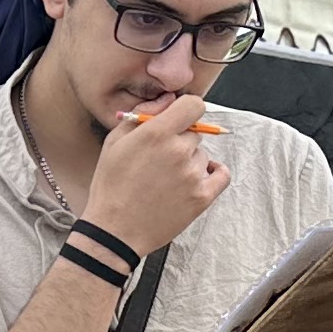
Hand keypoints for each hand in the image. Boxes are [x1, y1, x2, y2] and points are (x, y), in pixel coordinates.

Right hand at [80, 99, 232, 260]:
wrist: (115, 231)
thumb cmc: (111, 187)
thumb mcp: (115, 142)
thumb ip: (143, 114)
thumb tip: (167, 100)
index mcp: (157, 133)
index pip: (193, 105)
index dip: (186, 110)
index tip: (179, 119)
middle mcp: (178, 151)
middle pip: (195, 132)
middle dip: (180, 140)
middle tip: (160, 159)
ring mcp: (193, 175)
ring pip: (202, 155)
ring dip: (189, 161)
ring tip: (166, 179)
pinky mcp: (202, 197)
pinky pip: (221, 175)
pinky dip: (213, 173)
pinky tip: (198, 177)